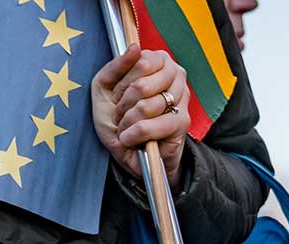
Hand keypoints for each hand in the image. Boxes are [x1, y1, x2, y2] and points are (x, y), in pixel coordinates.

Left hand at [93, 44, 190, 186]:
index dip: (122, 84)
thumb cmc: (117, 117)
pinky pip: (150, 126)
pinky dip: (133, 134)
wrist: (128, 150)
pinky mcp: (181, 123)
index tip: (117, 96)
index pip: (141, 62)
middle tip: (120, 115)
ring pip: (146, 106)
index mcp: (160, 61)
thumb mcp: (106, 87)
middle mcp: (176, 76)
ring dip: (127, 122)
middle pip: (142, 85)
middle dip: (123, 105)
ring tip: (125, 127)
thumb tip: (135, 47)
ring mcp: (182, 99)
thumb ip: (116, 65)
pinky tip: (129, 138)